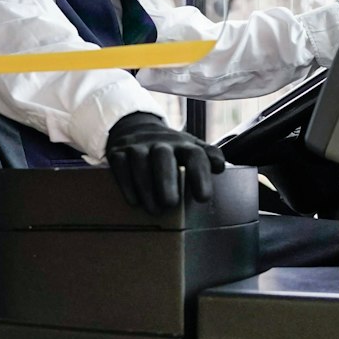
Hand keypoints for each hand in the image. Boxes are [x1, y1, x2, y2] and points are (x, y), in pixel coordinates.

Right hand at [104, 112, 226, 212]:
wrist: (135, 128)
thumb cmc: (169, 148)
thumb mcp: (190, 148)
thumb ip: (208, 157)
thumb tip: (220, 166)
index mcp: (183, 144)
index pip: (195, 155)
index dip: (200, 174)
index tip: (203, 197)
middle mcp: (160, 142)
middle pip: (163, 157)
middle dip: (166, 180)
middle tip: (171, 204)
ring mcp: (137, 146)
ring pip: (140, 163)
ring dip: (147, 188)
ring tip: (154, 210)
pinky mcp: (117, 152)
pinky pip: (121, 167)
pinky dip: (127, 185)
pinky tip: (134, 201)